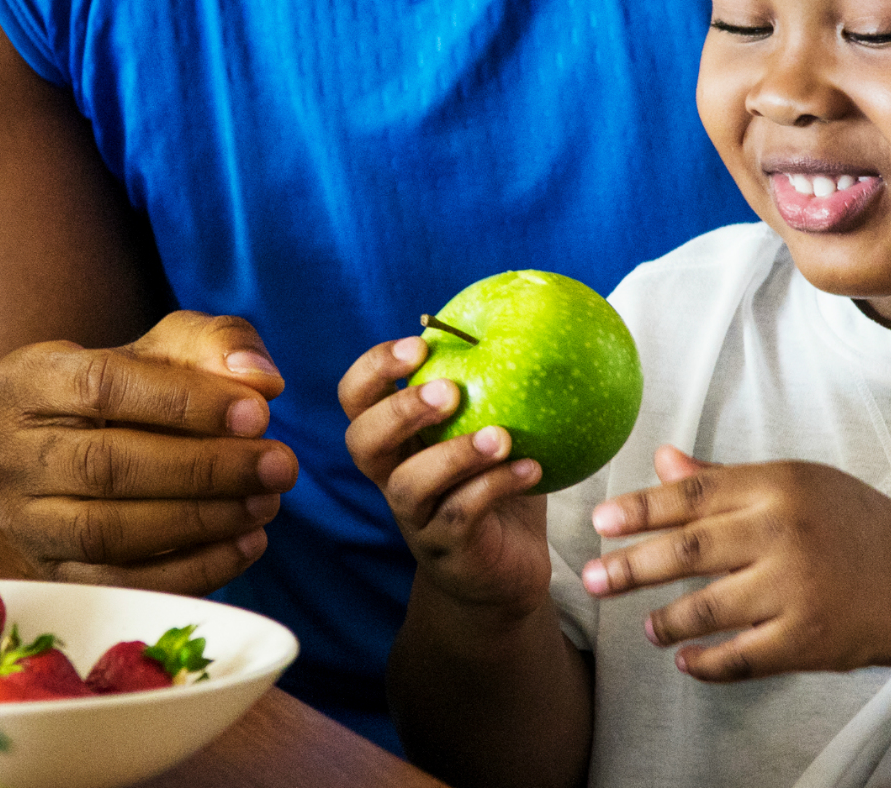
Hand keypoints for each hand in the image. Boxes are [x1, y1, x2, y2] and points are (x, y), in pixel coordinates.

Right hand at [0, 311, 296, 592]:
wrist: (95, 445)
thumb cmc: (138, 389)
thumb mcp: (171, 347)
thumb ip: (216, 345)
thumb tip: (259, 379)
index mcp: (26, 379)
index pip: (102, 385)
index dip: (185, 402)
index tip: (259, 412)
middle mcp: (8, 452)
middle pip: (105, 465)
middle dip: (204, 468)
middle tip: (278, 465)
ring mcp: (23, 521)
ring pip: (108, 532)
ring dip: (200, 521)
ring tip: (267, 503)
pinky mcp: (50, 574)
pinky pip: (119, 585)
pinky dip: (190, 570)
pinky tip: (246, 544)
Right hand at [340, 334, 555, 617]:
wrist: (504, 573)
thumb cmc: (497, 489)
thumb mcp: (493, 431)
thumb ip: (496, 389)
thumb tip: (532, 316)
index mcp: (397, 440)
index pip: (357, 398)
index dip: (374, 369)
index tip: (418, 344)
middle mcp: (394, 477)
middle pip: (362, 441)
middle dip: (399, 410)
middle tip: (448, 389)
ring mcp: (416, 518)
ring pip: (410, 485)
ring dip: (454, 454)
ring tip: (501, 437)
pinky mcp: (447, 551)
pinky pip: (461, 516)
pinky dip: (496, 488)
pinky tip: (533, 470)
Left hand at [580, 446, 890, 682]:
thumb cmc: (850, 524)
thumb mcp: (795, 484)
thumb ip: (725, 477)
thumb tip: (662, 459)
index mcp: (778, 485)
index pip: (692, 494)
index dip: (640, 509)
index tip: (600, 521)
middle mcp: (784, 532)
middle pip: (689, 550)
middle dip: (631, 566)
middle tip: (591, 579)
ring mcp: (797, 588)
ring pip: (707, 609)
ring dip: (666, 621)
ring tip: (648, 628)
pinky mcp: (808, 639)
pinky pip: (740, 657)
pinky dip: (706, 664)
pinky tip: (686, 662)